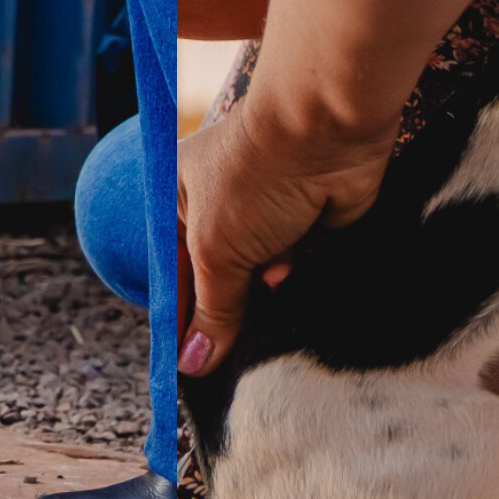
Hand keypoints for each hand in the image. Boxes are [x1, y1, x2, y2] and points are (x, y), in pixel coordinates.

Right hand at [175, 95, 392, 375]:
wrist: (327, 132)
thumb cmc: (254, 178)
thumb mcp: (216, 250)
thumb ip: (210, 309)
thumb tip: (193, 364)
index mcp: (179, 199)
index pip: (171, 272)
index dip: (177, 318)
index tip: (184, 366)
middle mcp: (220, 205)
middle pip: (217, 278)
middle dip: (224, 310)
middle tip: (224, 356)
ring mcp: (266, 213)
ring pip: (258, 276)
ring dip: (262, 293)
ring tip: (261, 298)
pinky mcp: (307, 223)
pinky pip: (295, 268)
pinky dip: (293, 274)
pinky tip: (289, 272)